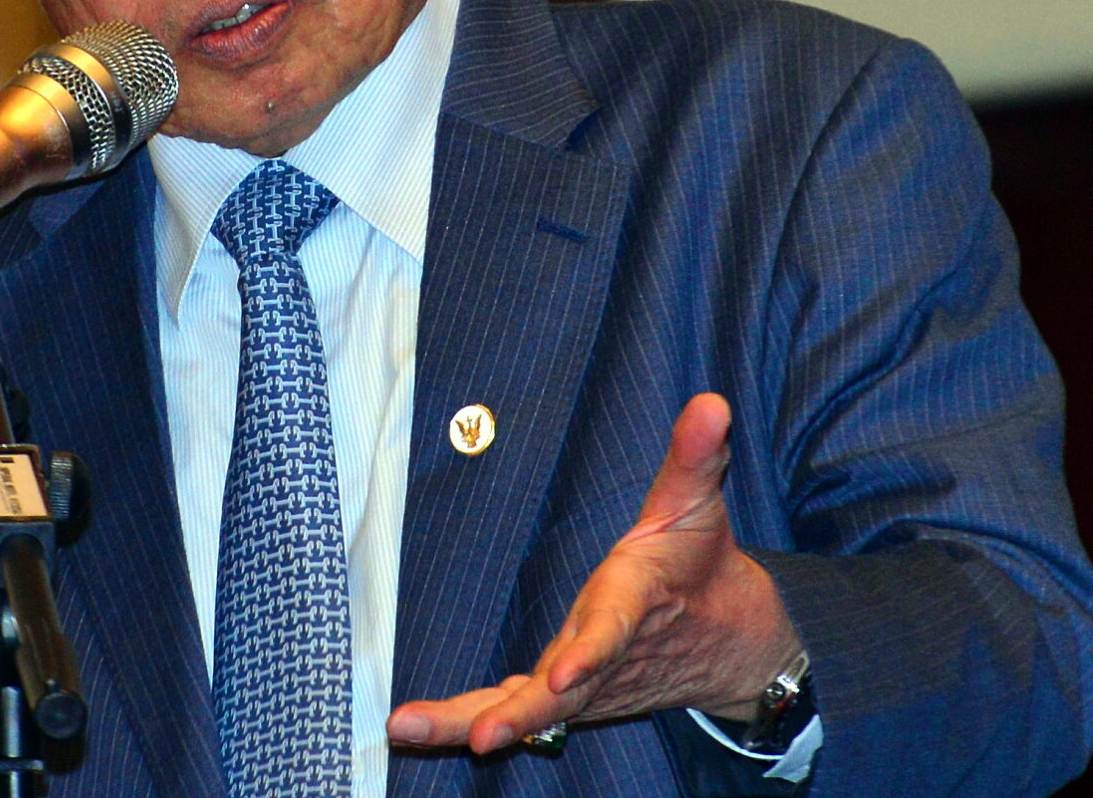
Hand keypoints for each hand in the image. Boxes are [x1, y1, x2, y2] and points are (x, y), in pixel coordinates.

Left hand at [387, 393, 800, 753]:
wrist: (731, 641)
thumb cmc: (700, 561)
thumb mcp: (698, 503)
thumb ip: (695, 455)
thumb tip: (710, 402)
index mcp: (634, 604)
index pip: (612, 631)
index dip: (589, 654)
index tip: (561, 679)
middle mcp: (605, 656)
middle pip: (558, 693)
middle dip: (518, 715)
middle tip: (481, 738)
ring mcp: (584, 684)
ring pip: (525, 713)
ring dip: (467, 723)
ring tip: (409, 728)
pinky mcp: (564, 695)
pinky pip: (511, 712)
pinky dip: (466, 722)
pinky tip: (417, 729)